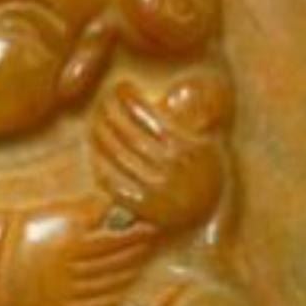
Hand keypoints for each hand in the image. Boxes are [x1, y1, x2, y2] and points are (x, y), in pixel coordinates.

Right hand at [0, 196, 158, 305]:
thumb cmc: (21, 238)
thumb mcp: (50, 217)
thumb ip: (85, 214)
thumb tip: (117, 207)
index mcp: (67, 241)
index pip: (115, 239)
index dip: (136, 234)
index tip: (149, 227)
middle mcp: (70, 268)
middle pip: (115, 260)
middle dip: (136, 251)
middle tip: (149, 242)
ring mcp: (67, 293)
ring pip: (110, 283)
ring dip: (129, 272)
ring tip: (137, 261)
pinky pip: (98, 305)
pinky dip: (114, 295)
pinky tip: (121, 286)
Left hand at [90, 82, 223, 230]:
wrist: (210, 217)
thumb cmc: (207, 175)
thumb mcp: (208, 147)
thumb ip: (192, 126)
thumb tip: (178, 94)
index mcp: (185, 149)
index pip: (149, 117)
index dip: (130, 100)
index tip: (121, 88)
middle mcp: (169, 169)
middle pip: (130, 135)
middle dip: (111, 114)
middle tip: (103, 101)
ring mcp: (155, 190)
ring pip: (119, 157)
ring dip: (102, 136)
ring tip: (96, 121)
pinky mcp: (143, 208)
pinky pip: (115, 184)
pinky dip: (102, 167)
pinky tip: (96, 153)